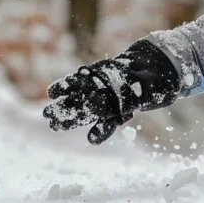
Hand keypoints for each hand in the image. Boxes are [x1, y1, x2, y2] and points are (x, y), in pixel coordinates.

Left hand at [42, 40, 180, 144]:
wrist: (150, 66)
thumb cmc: (155, 83)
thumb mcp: (152, 89)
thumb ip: (143, 94)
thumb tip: (144, 97)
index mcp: (121, 111)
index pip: (107, 122)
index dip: (99, 130)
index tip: (91, 137)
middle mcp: (107, 103)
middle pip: (87, 112)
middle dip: (70, 118)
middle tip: (53, 123)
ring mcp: (100, 90)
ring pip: (79, 99)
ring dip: (64, 104)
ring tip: (48, 110)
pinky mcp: (94, 78)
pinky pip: (79, 82)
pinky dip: (67, 86)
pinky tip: (53, 92)